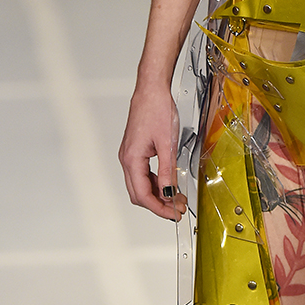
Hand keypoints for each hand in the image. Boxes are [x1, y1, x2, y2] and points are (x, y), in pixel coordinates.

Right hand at [119, 83, 187, 220]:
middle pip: (139, 194)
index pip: (143, 195)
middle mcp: (126, 158)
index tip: (173, 214)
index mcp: (132, 159)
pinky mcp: (135, 150)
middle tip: (177, 209)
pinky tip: (167, 183)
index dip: (159, 208)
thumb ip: (167, 172)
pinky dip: (154, 181)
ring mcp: (129, 154)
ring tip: (176, 197)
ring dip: (157, 193)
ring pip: (140, 184)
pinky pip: (142, 173)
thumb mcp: (167, 144)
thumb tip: (169, 193)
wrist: (152, 90)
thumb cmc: (157, 109)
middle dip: (158, 204)